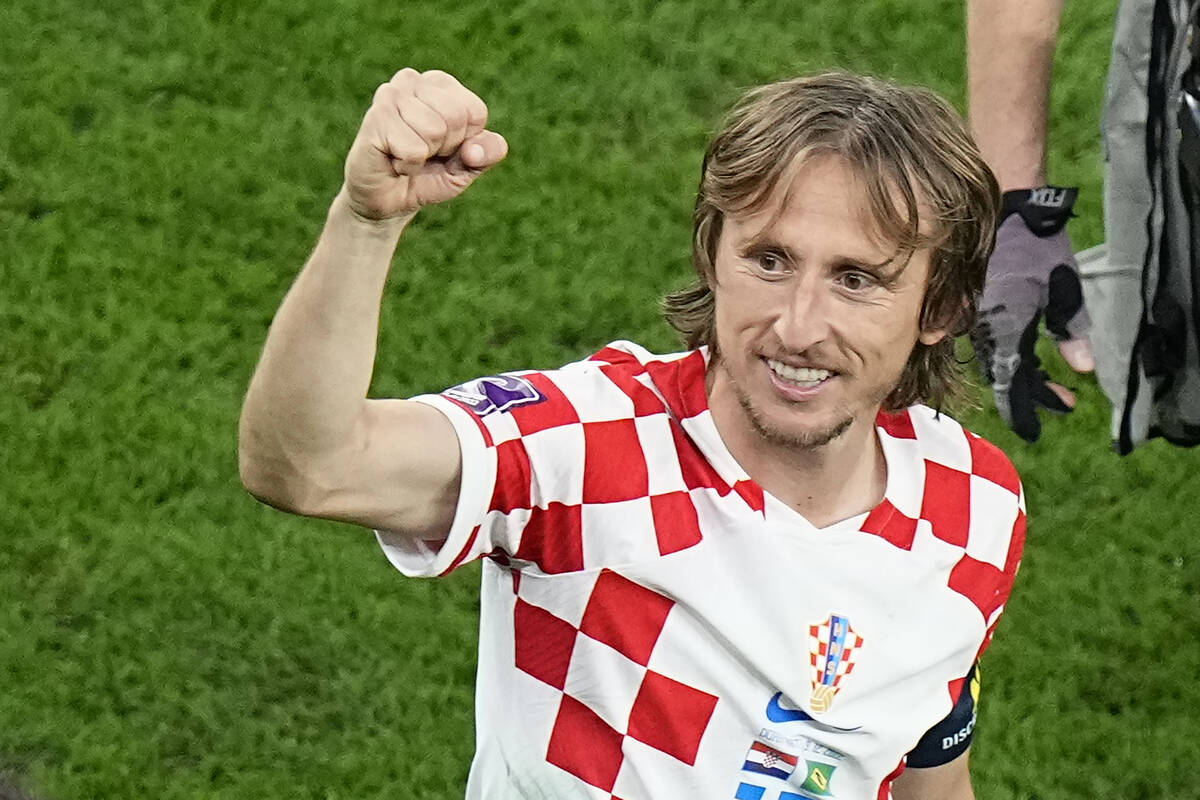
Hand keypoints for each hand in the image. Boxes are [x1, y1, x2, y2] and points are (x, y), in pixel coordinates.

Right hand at [341, 68, 507, 220]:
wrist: (389, 202)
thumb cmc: (429, 176)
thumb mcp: (469, 166)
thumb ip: (487, 152)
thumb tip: (474, 150)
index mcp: (439, 83)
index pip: (475, 111)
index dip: (464, 141)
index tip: (444, 148)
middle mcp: (412, 80)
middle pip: (456, 116)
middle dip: (445, 147)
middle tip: (424, 153)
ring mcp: (390, 95)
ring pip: (434, 131)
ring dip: (423, 156)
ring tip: (407, 155)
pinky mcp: (374, 118)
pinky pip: (413, 150)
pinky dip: (408, 166)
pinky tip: (393, 161)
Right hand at [971, 186, 1093, 441]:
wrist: (1002, 206)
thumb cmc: (1034, 244)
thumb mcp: (1063, 287)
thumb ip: (1072, 329)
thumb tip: (1084, 368)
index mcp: (1004, 330)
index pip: (1011, 385)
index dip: (1024, 410)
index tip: (1036, 429)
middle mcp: (983, 329)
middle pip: (1004, 376)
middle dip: (1032, 393)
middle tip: (1060, 402)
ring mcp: (974, 316)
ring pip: (995, 358)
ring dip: (1021, 373)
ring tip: (1048, 382)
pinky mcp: (971, 303)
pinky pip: (986, 339)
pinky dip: (1006, 351)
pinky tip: (1022, 352)